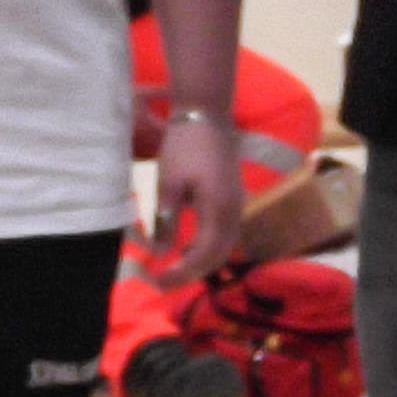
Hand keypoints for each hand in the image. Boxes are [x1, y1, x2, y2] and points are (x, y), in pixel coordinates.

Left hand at [140, 108, 244, 282]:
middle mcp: (234, 212)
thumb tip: (161, 253)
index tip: (158, 282)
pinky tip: (188, 246)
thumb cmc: (184, 146)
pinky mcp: (234, 198)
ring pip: (225, 246)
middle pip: (218, 257)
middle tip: (163, 281)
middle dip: (192, 274)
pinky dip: (208, 247)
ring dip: (201, 261)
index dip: (181, 274)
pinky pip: (226, 233)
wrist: (206, 114)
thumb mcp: (169, 184)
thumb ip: (167, 221)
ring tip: (174, 268)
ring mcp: (238, 204)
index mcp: (218, 210)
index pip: (202, 256)